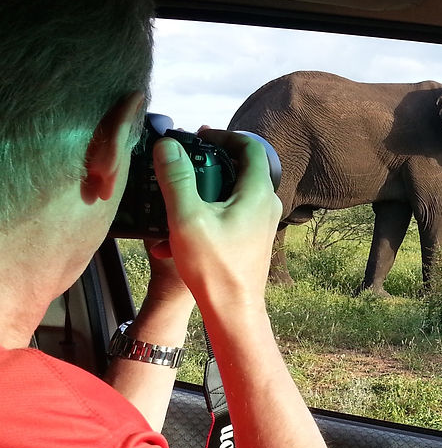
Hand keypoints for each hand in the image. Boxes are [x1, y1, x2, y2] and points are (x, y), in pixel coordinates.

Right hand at [151, 129, 281, 318]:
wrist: (233, 312)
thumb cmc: (215, 268)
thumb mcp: (187, 218)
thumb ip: (177, 178)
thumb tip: (167, 146)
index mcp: (258, 193)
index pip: (250, 147)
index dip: (224, 135)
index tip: (198, 136)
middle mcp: (267, 205)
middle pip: (239, 169)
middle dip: (207, 164)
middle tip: (181, 163)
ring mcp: (261, 224)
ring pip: (231, 195)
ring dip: (202, 194)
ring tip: (171, 203)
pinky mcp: (252, 240)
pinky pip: (229, 217)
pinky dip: (205, 217)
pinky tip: (174, 239)